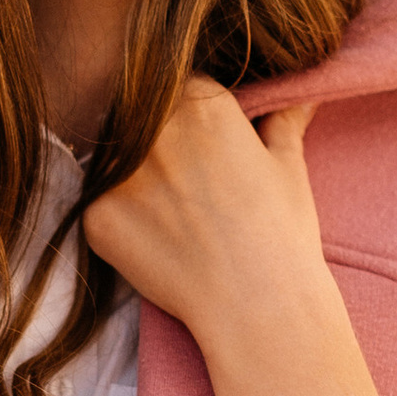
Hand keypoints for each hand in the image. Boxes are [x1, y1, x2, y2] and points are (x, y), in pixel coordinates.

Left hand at [81, 78, 330, 355]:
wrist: (257, 305)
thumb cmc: (281, 234)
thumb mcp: (288, 168)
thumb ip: (282, 121)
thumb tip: (300, 94)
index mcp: (201, 101)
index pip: (178, 90)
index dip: (189, 122)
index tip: (203, 153)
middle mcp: (154, 126)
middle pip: (137, 118)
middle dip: (153, 143)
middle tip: (182, 187)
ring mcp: (118, 170)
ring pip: (112, 160)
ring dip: (130, 177)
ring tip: (170, 215)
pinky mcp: (96, 214)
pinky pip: (99, 206)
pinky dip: (119, 221)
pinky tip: (154, 243)